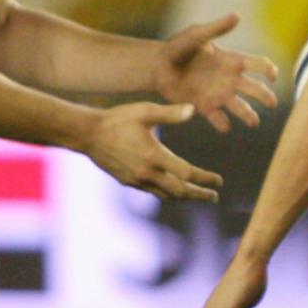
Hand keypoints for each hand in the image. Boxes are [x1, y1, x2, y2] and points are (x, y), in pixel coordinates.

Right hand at [87, 102, 224, 201]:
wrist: (88, 134)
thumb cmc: (118, 119)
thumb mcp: (145, 111)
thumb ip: (170, 113)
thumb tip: (193, 110)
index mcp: (154, 156)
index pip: (187, 173)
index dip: (205, 179)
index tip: (218, 181)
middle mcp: (147, 172)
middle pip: (180, 191)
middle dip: (199, 195)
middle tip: (214, 197)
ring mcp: (136, 180)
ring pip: (166, 195)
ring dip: (183, 196)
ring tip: (197, 195)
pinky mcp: (128, 181)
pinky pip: (152, 192)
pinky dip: (166, 193)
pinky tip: (171, 189)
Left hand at [156, 13, 278, 132]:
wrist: (157, 66)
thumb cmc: (177, 47)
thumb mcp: (196, 35)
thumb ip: (216, 28)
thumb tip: (236, 15)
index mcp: (230, 60)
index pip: (257, 64)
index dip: (268, 68)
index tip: (272, 75)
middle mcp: (228, 79)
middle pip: (254, 88)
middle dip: (265, 96)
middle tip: (272, 103)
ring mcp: (217, 94)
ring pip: (239, 107)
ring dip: (249, 115)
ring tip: (254, 122)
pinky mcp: (204, 106)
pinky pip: (217, 118)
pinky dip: (222, 123)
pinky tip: (226, 127)